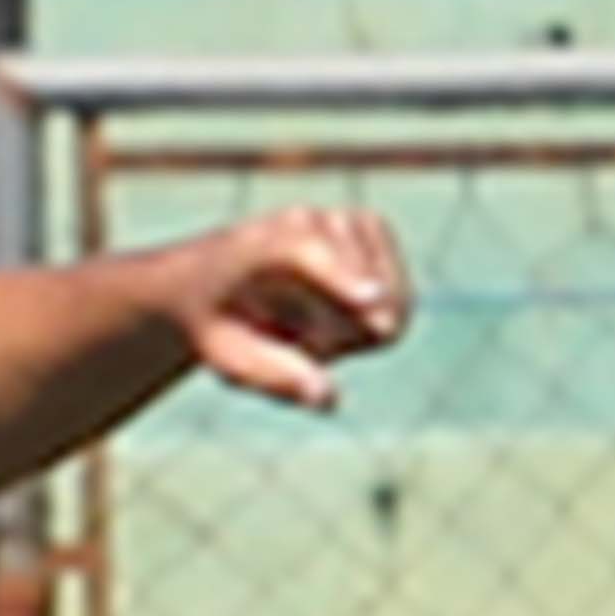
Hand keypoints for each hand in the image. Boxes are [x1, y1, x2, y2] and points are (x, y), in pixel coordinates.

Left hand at [138, 200, 415, 412]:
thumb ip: (272, 374)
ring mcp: (343, 218)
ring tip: (307, 326)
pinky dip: (376, 318)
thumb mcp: (226, 354)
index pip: (305, 254)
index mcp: (254, 247)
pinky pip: (401, 298)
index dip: (339, 277)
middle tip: (296, 344)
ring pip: (389, 300)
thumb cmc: (216, 321)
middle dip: (340, 338)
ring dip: (357, 331)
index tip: (370, 301)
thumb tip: (327, 397)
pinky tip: (336, 310)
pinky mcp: (372, 225)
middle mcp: (304, 220)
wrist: (212, 274)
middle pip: (360, 297)